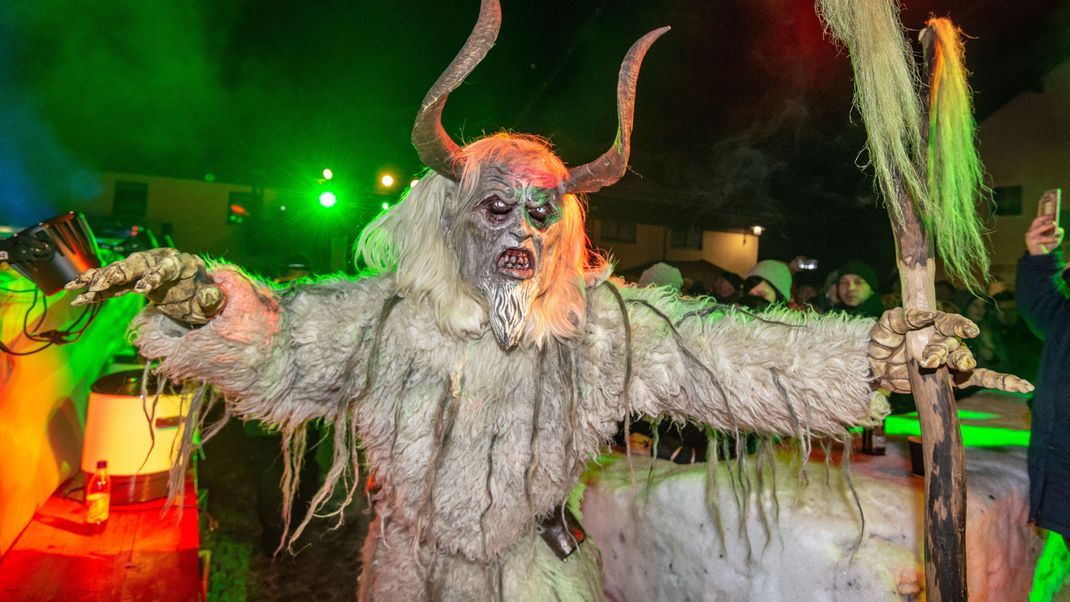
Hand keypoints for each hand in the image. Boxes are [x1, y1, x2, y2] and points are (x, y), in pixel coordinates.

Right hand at [65, 248, 224, 324]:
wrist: (195, 293)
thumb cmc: (204, 295)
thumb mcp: (211, 300)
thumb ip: (212, 298)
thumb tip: (210, 296)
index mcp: (180, 263)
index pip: (166, 267)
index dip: (153, 276)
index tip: (141, 290)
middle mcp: (158, 261)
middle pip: (136, 264)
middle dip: (117, 273)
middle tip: (100, 285)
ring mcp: (142, 269)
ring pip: (118, 271)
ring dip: (98, 279)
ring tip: (76, 288)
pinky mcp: (131, 280)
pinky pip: (111, 284)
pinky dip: (95, 288)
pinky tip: (76, 293)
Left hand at [868, 308, 1032, 393]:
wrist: (878, 368)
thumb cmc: (883, 341)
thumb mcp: (885, 326)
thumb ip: (901, 319)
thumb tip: (924, 316)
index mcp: (930, 325)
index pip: (946, 322)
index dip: (958, 324)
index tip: (968, 330)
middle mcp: (944, 341)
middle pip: (953, 344)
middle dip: (944, 351)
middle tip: (930, 361)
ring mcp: (950, 360)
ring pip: (963, 360)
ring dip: (963, 363)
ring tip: (961, 367)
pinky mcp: (954, 379)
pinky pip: (980, 378)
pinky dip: (1000, 381)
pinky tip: (1022, 385)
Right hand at [1025, 214, 1063, 255]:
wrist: (1040, 257)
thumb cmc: (1045, 246)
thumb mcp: (1052, 238)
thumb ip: (1055, 233)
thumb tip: (1059, 228)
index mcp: (1034, 229)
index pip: (1037, 220)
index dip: (1044, 216)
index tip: (1052, 214)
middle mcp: (1030, 231)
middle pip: (1036, 221)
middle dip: (1044, 218)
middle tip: (1052, 217)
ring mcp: (1030, 236)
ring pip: (1039, 228)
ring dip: (1047, 226)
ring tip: (1054, 225)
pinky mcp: (1031, 241)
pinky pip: (1042, 238)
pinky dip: (1050, 239)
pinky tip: (1055, 239)